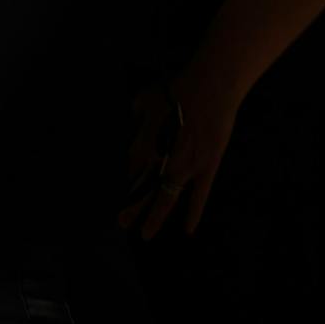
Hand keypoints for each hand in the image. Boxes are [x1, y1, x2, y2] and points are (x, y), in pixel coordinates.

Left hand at [120, 69, 240, 238]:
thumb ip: (136, 113)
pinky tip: (187, 230)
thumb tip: (131, 117)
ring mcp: (183, 167)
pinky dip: (192, 213)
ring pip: (164, 199)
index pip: (129, 171)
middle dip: (130, 207)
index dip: (124, 184)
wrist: (206, 89)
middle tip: (120, 223)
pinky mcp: (206, 168)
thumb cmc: (175, 89)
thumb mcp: (144, 98)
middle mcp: (159, 161)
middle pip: (141, 190)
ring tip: (143, 234)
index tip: (118, 194)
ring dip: (152, 217)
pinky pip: (198, 197)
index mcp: (142, 144)